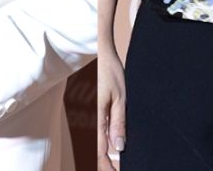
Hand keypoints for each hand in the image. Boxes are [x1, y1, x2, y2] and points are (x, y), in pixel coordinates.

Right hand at [97, 41, 125, 169]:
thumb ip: (119, 123)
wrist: (102, 54)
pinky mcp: (95, 110)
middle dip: (107, 162)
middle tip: (120, 167)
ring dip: (107, 154)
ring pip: (98, 142)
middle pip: (97, 150)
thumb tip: (119, 148)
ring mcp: (92, 114)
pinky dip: (107, 142)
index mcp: (97, 117)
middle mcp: (91, 118)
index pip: (100, 151)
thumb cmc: (112, 73)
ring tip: (120, 161)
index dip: (108, 166)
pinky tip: (116, 144)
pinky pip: (99, 131)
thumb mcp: (121, 98)